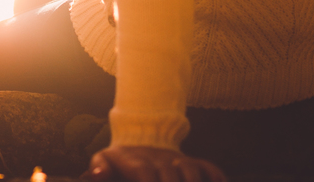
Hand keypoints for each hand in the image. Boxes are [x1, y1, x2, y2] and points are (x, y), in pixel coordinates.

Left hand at [83, 146, 224, 181]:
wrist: (141, 135)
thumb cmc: (119, 159)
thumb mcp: (104, 159)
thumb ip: (100, 167)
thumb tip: (97, 174)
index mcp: (137, 161)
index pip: (144, 174)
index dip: (147, 181)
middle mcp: (160, 160)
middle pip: (171, 176)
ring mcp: (178, 160)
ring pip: (190, 169)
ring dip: (192, 180)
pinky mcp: (192, 162)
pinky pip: (208, 167)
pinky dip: (216, 176)